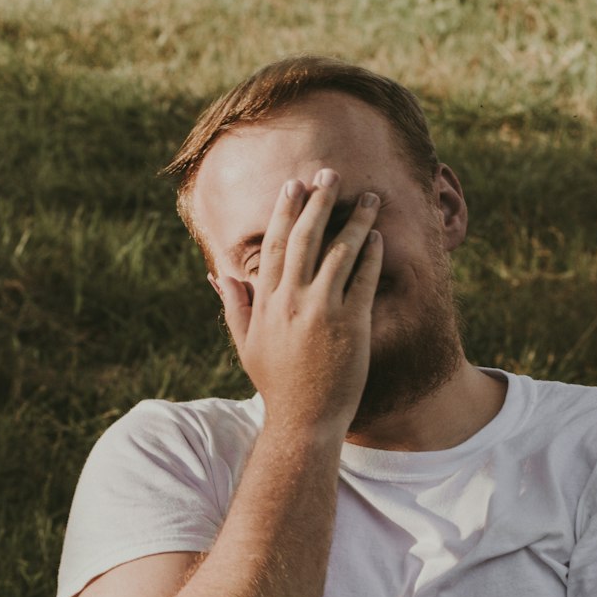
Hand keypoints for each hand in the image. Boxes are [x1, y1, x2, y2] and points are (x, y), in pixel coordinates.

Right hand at [219, 171, 382, 436]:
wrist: (303, 421)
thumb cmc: (276, 386)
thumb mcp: (246, 346)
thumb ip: (235, 308)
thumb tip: (219, 277)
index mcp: (266, 302)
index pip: (275, 245)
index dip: (286, 211)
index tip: (295, 186)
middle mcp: (291, 301)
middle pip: (305, 238)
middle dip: (319, 201)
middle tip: (330, 174)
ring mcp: (321, 311)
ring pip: (339, 252)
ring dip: (355, 220)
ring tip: (369, 198)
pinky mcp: (350, 324)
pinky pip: (363, 279)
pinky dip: (370, 255)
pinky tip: (377, 236)